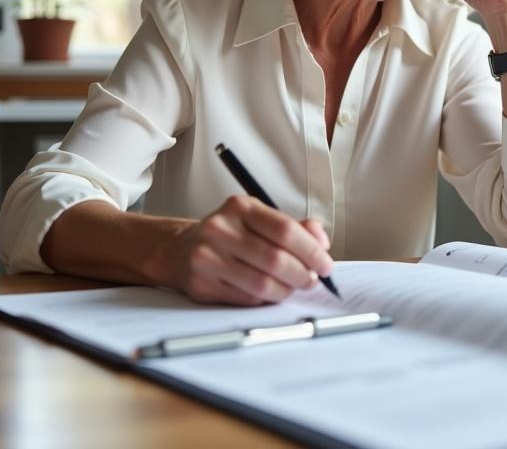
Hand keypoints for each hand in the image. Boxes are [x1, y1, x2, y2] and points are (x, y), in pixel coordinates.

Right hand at [169, 195, 333, 305]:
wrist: (180, 249)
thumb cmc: (230, 235)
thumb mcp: (259, 220)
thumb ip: (295, 228)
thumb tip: (322, 241)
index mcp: (240, 207)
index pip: (285, 230)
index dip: (312, 250)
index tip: (325, 263)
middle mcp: (220, 229)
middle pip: (275, 259)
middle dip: (303, 274)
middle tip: (313, 280)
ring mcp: (207, 257)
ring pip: (262, 284)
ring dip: (287, 290)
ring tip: (294, 287)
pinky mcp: (201, 284)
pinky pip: (247, 298)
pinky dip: (266, 299)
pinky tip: (270, 292)